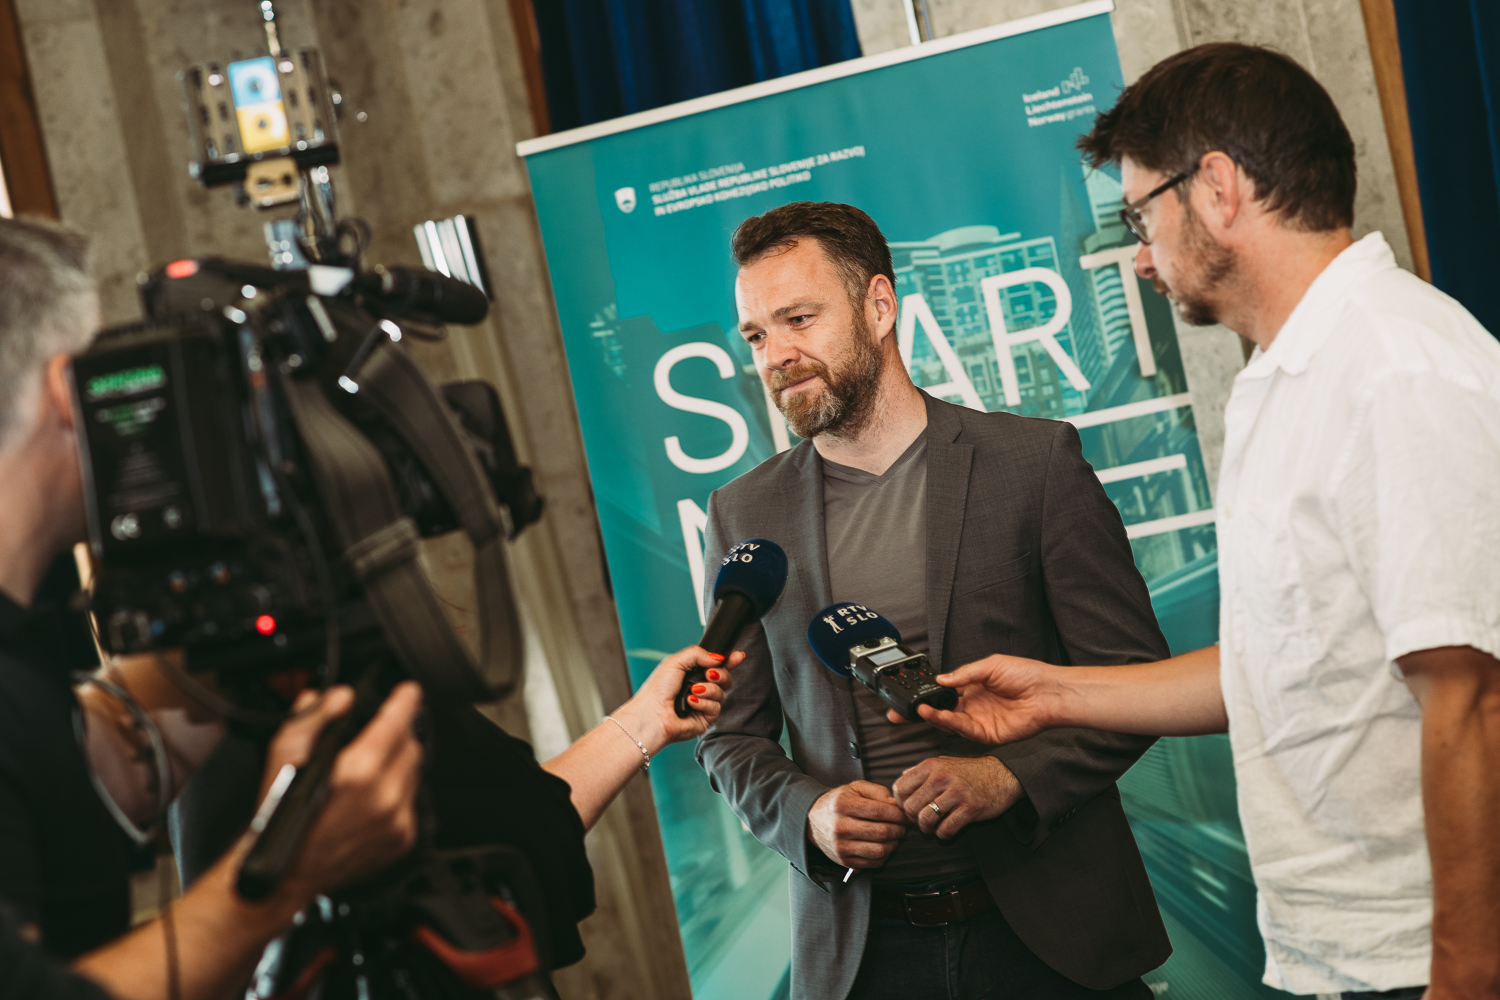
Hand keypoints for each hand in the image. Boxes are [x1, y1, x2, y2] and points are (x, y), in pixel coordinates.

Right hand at [263, 682, 422, 896]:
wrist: (282, 876)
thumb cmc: (278, 817)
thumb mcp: (283, 756)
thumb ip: (314, 717)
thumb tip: (341, 697)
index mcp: (359, 772)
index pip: (398, 721)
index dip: (404, 700)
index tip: (408, 691)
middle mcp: (385, 797)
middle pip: (410, 746)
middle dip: (396, 735)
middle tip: (375, 736)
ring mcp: (397, 821)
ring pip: (414, 774)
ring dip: (397, 765)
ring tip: (366, 772)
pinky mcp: (402, 839)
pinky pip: (411, 802)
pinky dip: (396, 794)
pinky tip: (369, 799)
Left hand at [614, 646, 743, 750]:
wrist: (652, 714)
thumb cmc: (657, 691)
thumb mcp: (676, 662)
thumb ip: (698, 653)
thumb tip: (718, 657)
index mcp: (693, 673)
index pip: (717, 665)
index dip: (730, 660)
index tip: (737, 656)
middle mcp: (700, 688)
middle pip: (725, 678)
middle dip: (720, 674)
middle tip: (708, 674)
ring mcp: (704, 704)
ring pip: (722, 692)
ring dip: (708, 689)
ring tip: (693, 691)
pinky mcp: (706, 719)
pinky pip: (716, 707)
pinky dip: (704, 703)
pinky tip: (691, 703)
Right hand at [806, 781, 907, 868]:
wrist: (812, 821)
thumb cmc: (839, 802)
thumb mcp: (855, 788)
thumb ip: (878, 792)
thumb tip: (896, 806)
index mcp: (843, 805)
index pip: (880, 811)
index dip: (898, 814)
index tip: (904, 815)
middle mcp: (840, 826)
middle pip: (882, 832)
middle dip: (899, 830)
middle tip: (903, 827)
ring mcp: (841, 846)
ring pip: (880, 850)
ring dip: (894, 844)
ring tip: (895, 837)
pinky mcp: (844, 861)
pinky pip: (873, 863)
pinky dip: (885, 856)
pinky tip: (884, 846)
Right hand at [886, 654, 1058, 744]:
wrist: (1049, 692)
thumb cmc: (1026, 675)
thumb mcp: (990, 665)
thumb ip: (964, 674)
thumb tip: (941, 679)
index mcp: (973, 687)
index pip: (943, 693)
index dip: (925, 695)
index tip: (908, 695)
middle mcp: (973, 705)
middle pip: (940, 711)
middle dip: (918, 713)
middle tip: (898, 713)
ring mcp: (979, 721)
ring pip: (949, 722)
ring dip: (932, 716)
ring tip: (919, 710)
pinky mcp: (987, 734)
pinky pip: (964, 730)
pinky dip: (949, 723)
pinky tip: (938, 715)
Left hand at [892, 756, 1022, 838]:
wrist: (1003, 775)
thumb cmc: (970, 771)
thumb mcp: (943, 762)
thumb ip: (921, 772)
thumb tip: (900, 782)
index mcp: (931, 765)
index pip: (900, 787)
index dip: (900, 802)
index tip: (908, 807)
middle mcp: (942, 777)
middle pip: (910, 806)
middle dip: (912, 818)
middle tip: (920, 820)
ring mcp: (957, 793)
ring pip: (925, 819)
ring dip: (926, 828)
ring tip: (932, 827)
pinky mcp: (971, 808)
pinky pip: (946, 829)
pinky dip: (942, 834)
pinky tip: (946, 830)